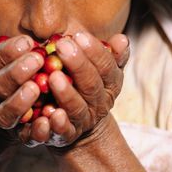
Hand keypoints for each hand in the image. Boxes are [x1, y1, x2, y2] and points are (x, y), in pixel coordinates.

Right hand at [0, 21, 44, 143]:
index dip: (6, 52)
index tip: (27, 41)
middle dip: (16, 73)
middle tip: (37, 59)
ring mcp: (0, 116)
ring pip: (7, 113)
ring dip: (20, 101)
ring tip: (37, 87)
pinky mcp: (17, 134)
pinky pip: (24, 135)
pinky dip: (35, 130)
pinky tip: (48, 119)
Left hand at [20, 31, 129, 146]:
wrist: (83, 125)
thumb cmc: (89, 87)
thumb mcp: (103, 72)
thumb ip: (112, 55)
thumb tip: (122, 39)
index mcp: (110, 85)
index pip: (107, 67)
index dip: (94, 52)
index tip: (79, 35)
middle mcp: (99, 104)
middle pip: (91, 85)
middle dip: (78, 64)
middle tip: (62, 45)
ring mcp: (83, 121)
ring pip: (77, 108)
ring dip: (66, 93)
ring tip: (53, 76)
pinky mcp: (67, 135)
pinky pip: (63, 131)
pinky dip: (57, 123)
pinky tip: (48, 113)